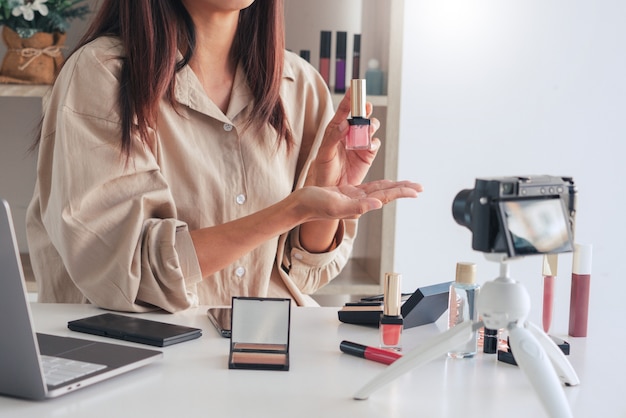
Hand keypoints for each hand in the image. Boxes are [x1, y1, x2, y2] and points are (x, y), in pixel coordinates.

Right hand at [294, 179, 423, 221]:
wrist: (299, 206)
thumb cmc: (313, 206)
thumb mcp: (336, 205)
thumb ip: (357, 207)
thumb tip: (378, 204)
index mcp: (359, 205)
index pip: (385, 197)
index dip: (401, 192)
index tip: (416, 190)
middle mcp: (359, 202)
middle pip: (386, 194)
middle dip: (403, 189)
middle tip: (420, 187)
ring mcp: (354, 198)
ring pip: (379, 190)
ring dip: (394, 187)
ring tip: (408, 185)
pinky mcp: (347, 193)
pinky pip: (368, 188)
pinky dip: (380, 185)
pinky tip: (386, 184)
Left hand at [306, 89, 380, 187]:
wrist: (332, 187)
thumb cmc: (323, 169)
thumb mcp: (324, 153)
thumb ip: (333, 137)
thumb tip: (345, 124)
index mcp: (336, 129)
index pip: (344, 110)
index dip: (351, 98)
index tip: (355, 87)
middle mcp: (350, 133)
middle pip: (361, 116)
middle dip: (365, 110)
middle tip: (365, 108)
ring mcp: (360, 143)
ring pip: (370, 127)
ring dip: (371, 126)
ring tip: (367, 129)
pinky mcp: (368, 154)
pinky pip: (375, 144)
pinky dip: (374, 142)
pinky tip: (368, 145)